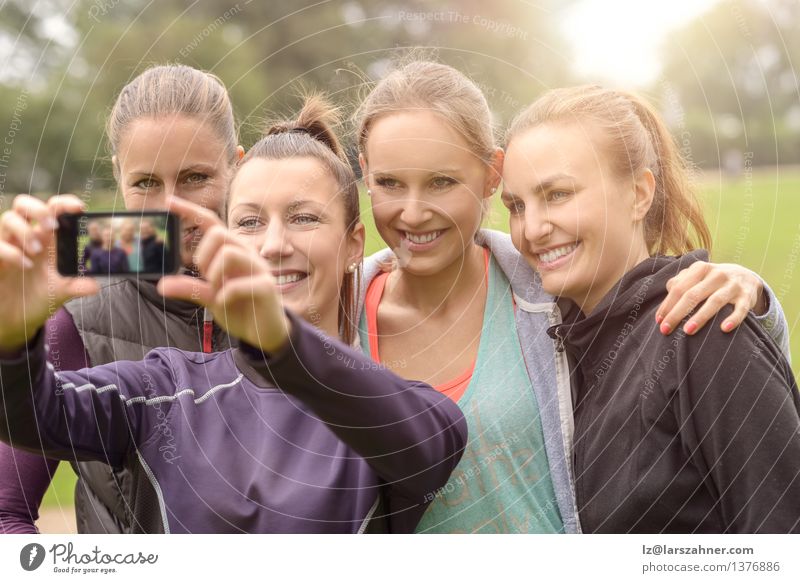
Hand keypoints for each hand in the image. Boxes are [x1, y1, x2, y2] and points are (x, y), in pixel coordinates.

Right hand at [0, 194, 98, 350]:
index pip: (52, 209)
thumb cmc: (39, 297)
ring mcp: (8, 245)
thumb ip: (78, 286)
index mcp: (46, 238)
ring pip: (8, 218)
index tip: (79, 208)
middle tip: (52, 225)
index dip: (64, 203)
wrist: (17, 319)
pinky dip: (11, 252)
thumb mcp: (62, 292)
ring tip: (37, 251)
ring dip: (25, 231)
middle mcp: (26, 237)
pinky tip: (26, 265)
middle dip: (38, 208)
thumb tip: (95, 286)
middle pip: (24, 204)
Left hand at [156, 196, 289, 352]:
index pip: (211, 223)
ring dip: (214, 275)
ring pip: (228, 253)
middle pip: (218, 234)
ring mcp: (259, 268)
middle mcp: (247, 254)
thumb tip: (162, 286)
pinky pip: (238, 284)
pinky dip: (224, 296)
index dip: (190, 210)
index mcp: (232, 251)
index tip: (167, 201)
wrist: (264, 333)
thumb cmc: (239, 308)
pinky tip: (225, 303)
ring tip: (217, 292)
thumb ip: (189, 288)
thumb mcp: (209, 298)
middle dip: (203, 257)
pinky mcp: (266, 286)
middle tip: (206, 279)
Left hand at [656, 260, 764, 335]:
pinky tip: (724, 329)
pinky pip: (740, 309)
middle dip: (677, 313)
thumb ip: (680, 283)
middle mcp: (716, 274)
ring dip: (700, 316)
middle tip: (665, 330)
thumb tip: (666, 297)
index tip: (659, 321)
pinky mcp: (747, 296)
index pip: (679, 288)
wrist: (747, 276)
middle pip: (692, 295)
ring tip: (688, 331)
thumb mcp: (697, 276)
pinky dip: (733, 318)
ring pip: (715, 301)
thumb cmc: (712, 280)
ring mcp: (733, 285)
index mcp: (700, 268)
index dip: (667, 305)